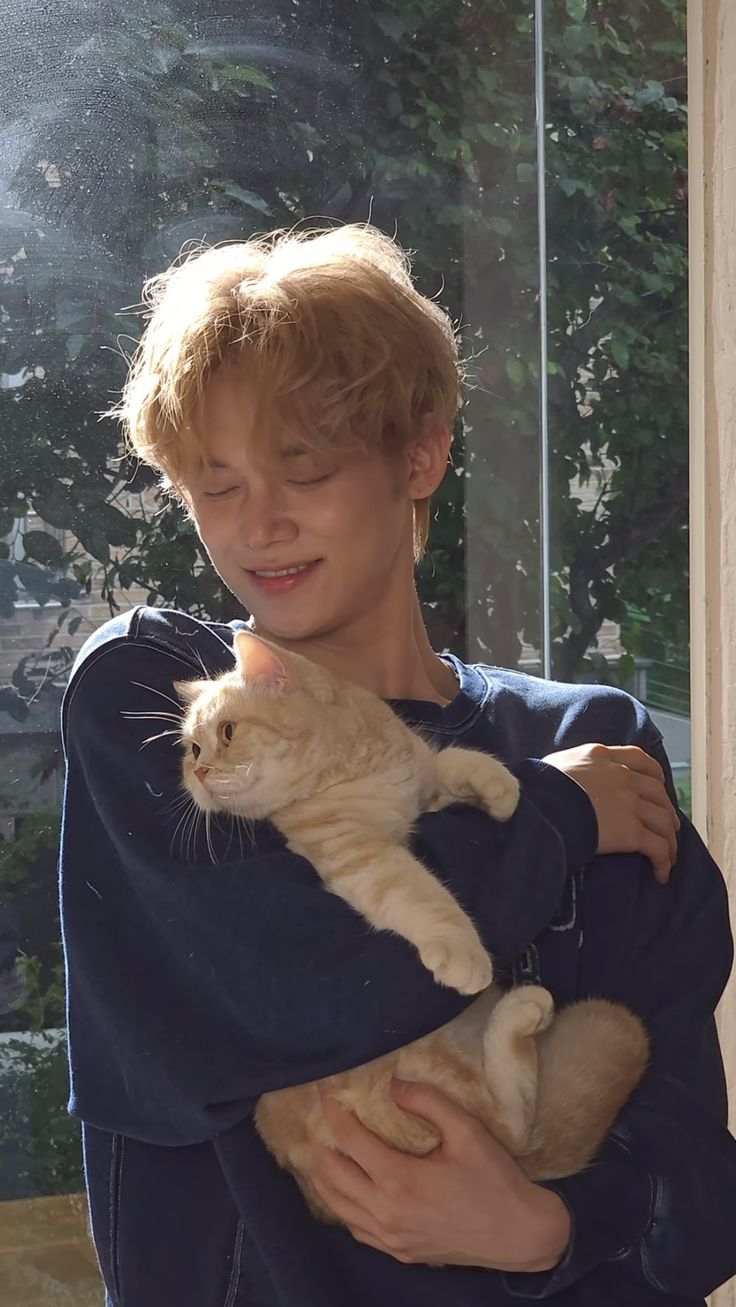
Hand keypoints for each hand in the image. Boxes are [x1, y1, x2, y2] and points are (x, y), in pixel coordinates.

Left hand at [308, 1080, 570, 1271]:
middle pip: (332, 1175)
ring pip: (337, 1206)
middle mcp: (386, 1212)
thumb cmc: (494, 1180)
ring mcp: (390, 1237)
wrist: (519, 1234)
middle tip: (318, 1118)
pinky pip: (355, 1228)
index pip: (349, 1141)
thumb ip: (428, 1102)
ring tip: (321, 1150)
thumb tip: (393, 1086)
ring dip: (324, 1176)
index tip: (325, 1090)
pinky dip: (341, 1205)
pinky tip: (346, 1189)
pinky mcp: (399, 1252)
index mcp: (400, 1180)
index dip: (333, 1112)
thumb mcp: (467, 1131)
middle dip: (319, 1143)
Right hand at [543, 743, 679, 883]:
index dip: (655, 775)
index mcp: (602, 757)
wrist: (540, 807)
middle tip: (668, 825)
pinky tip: (661, 874)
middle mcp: (622, 776)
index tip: (658, 786)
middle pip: (657, 792)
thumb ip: (573, 768)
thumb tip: (568, 779)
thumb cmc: (537, 789)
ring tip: (669, 855)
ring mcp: (629, 803)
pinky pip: (657, 847)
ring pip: (663, 820)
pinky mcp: (631, 832)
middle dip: (667, 809)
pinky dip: (663, 861)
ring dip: (670, 838)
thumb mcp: (555, 766)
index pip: (639, 759)